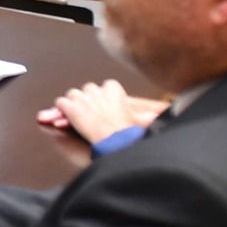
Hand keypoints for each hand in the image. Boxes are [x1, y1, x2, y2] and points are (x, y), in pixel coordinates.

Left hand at [36, 81, 165, 141]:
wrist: (116, 141)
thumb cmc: (131, 132)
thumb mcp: (144, 119)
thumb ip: (150, 113)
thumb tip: (164, 111)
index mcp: (115, 91)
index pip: (108, 85)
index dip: (106, 96)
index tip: (106, 105)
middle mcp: (98, 91)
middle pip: (89, 88)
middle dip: (89, 99)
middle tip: (90, 111)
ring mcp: (83, 99)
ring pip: (73, 93)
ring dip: (74, 103)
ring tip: (77, 114)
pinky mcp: (71, 109)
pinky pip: (61, 102)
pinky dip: (62, 109)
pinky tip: (64, 117)